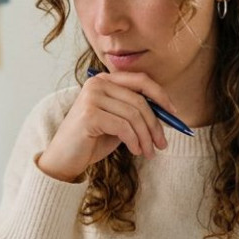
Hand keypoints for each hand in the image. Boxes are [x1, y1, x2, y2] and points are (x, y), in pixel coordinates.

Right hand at [36, 71, 178, 181]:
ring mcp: (91, 97)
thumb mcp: (118, 122)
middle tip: (162, 144)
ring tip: (148, 152)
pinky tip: (135, 151)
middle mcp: (97, 84)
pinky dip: (134, 141)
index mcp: (104, 80)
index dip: (160, 95)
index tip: (173, 113)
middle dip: (155, 124)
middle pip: (139, 100)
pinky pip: (123, 127)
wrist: (64, 159)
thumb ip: (135, 112)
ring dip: (146, 137)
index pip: (140, 80)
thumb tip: (167, 112)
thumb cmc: (92, 140)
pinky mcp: (89, 114)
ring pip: (134, 115)